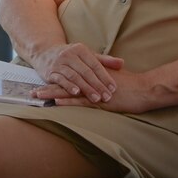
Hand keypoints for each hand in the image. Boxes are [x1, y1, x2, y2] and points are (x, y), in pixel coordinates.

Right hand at [30, 43, 123, 103]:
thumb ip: (104, 60)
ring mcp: (60, 63)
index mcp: (81, 50)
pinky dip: (68, 86)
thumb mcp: (86, 55)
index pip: (96, 65)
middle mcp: (70, 55)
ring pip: (75, 77)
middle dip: (98, 85)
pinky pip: (60, 79)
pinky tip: (76, 93)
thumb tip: (122, 63)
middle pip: (87, 72)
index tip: (114, 88)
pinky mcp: (50, 72)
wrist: (44, 52)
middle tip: (107, 97)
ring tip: (96, 98)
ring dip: (86, 88)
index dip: (105, 77)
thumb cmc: (71, 56)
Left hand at [35, 68, 151, 113]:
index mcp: (94, 75)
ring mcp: (94, 90)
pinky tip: (55, 102)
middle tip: (33, 91)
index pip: (72, 75)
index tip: (45, 80)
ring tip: (37, 95)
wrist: (145, 89)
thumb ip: (105, 76)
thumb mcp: (116, 78)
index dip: (58, 77)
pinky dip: (67, 101)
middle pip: (66, 82)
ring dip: (52, 93)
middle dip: (49, 86)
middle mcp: (91, 80)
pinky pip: (80, 101)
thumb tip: (95, 77)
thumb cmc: (133, 86)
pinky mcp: (99, 100)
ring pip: (69, 91)